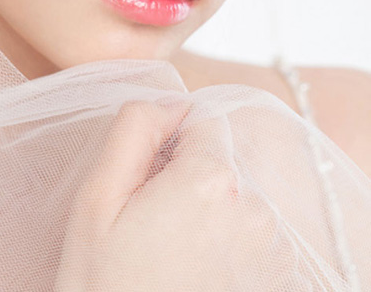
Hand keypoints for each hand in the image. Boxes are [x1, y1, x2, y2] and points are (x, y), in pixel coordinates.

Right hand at [54, 97, 297, 290]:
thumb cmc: (105, 285)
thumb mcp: (97, 200)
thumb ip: (134, 130)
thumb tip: (169, 100)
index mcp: (211, 179)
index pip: (202, 120)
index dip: (167, 145)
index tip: (144, 184)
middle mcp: (255, 209)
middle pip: (219, 162)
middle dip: (187, 180)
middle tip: (148, 226)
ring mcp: (272, 250)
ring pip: (235, 200)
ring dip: (209, 215)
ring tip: (169, 258)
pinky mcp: (276, 280)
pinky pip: (250, 237)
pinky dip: (227, 247)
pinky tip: (192, 275)